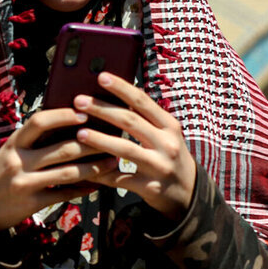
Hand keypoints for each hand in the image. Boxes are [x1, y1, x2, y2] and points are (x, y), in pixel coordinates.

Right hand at [0, 107, 116, 237]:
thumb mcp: (9, 153)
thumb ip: (33, 142)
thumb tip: (68, 128)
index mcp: (13, 144)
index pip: (39, 122)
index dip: (63, 116)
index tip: (84, 113)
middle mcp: (18, 161)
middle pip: (62, 148)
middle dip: (92, 144)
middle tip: (113, 138)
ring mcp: (25, 183)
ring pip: (67, 173)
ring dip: (94, 168)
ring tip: (112, 162)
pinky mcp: (31, 203)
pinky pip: (63, 195)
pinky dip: (83, 189)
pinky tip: (97, 185)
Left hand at [72, 72, 196, 219]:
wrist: (189, 191)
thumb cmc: (168, 155)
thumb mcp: (165, 134)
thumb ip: (143, 118)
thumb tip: (110, 98)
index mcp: (169, 125)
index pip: (143, 101)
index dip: (121, 88)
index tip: (101, 77)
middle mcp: (167, 143)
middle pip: (130, 121)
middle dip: (102, 110)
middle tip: (79, 101)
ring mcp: (159, 166)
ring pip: (125, 149)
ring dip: (100, 140)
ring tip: (79, 133)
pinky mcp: (150, 187)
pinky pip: (119, 179)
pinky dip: (100, 173)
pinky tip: (82, 169)